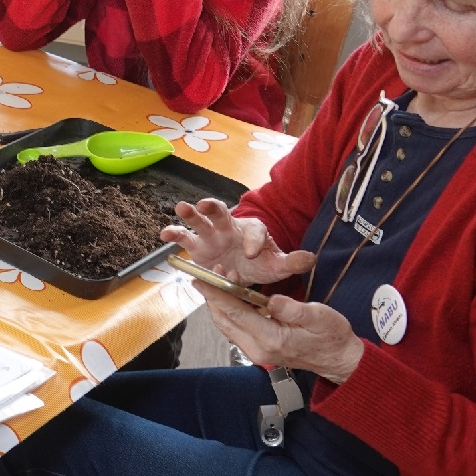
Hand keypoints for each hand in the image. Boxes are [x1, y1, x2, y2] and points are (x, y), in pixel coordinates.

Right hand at [160, 198, 314, 286]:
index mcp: (252, 230)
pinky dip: (174, 234)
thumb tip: (311, 258)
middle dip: (213, 207)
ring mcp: (211, 235)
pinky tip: (164, 234)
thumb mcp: (278, 265)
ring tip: (181, 207)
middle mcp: (229, 228)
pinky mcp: (196, 247)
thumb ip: (292, 262)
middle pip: (221, 212)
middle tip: (206, 204)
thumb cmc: (260, 263)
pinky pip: (183, 238)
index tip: (252, 254)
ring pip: (199, 220)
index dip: (253, 241)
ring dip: (190, 213)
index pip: (254, 230)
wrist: (243, 271)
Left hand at [198, 285, 364, 383]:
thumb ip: (294, 308)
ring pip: (227, 325)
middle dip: (213, 296)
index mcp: (272, 339)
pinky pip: (235, 329)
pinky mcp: (257, 350)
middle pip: (224, 320)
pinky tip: (229, 296)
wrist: (339, 360)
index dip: (217, 294)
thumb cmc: (332, 337)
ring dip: (219, 303)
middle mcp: (259, 349)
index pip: (236, 313)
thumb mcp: (320, 317)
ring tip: (217, 281)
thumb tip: (271, 300)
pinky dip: (229, 311)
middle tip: (208, 274)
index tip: (202, 279)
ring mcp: (256, 352)